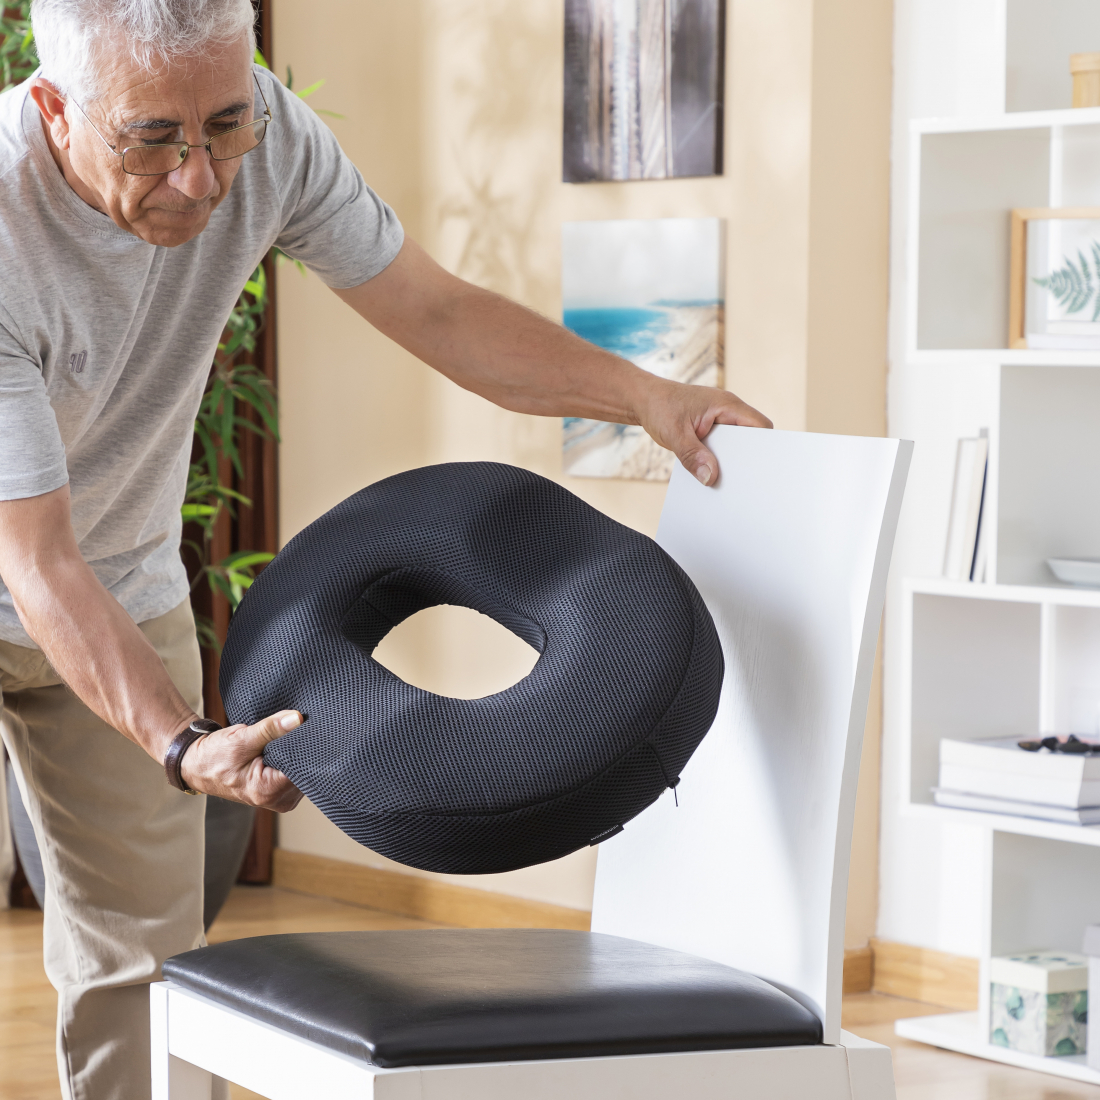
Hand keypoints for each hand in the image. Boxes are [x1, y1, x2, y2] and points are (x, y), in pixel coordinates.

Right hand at [180, 710, 304, 811]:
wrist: (198, 766)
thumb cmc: (214, 756)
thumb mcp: (241, 738)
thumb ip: (270, 728)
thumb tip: (297, 719)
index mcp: (268, 791)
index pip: (303, 767)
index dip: (304, 746)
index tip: (301, 730)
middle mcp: (279, 800)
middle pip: (305, 769)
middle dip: (299, 750)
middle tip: (287, 733)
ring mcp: (281, 799)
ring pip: (302, 770)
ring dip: (294, 754)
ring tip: (277, 743)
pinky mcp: (281, 792)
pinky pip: (295, 773)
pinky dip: (290, 760)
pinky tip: (279, 751)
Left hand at [638, 378, 772, 485]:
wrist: (643, 400)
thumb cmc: (659, 407)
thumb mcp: (675, 434)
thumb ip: (692, 455)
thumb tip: (710, 477)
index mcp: (726, 405)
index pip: (760, 425)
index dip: (764, 446)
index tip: (760, 468)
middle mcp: (727, 411)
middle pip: (751, 438)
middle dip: (747, 458)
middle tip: (741, 480)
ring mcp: (720, 421)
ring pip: (736, 445)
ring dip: (730, 460)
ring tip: (723, 479)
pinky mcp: (711, 430)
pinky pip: (722, 447)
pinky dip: (717, 459)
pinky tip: (709, 472)